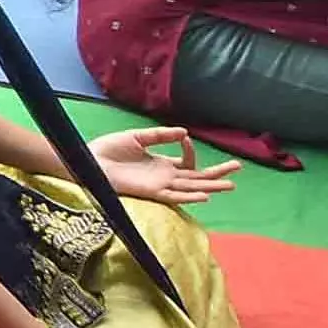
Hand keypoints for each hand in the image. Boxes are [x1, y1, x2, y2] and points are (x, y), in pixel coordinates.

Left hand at [90, 126, 238, 203]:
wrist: (89, 161)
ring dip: (210, 186)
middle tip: (237, 168)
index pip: (186, 162)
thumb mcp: (137, 137)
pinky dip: (189, 196)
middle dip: (217, 173)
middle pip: (197, 177)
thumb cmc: (109, 150)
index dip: (190, 151)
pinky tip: (205, 195)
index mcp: (161, 164)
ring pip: (191, 188)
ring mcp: (159, 185)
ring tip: (231, 184)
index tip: (185, 138)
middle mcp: (164, 176)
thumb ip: (160, 135)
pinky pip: (174, 196)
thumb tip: (185, 132)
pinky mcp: (150, 191)